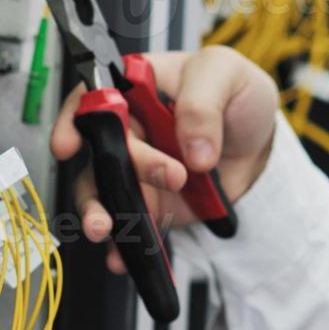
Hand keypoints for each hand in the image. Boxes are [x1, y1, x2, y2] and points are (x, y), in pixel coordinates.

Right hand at [50, 46, 277, 273]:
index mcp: (138, 85)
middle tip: (173, 176)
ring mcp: (135, 167)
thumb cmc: (238, 96)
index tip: (69, 144)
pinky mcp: (148, 201)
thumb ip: (204, 103)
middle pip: (100, 149)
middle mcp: (128, 126)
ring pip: (100, 190)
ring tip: (107, 229)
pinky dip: (122, 244)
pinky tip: (123, 255)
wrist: (259, 145)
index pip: (92, 94)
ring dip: (100, 212)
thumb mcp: (228, 73)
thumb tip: (194, 150)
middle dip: (122, 168)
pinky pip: (126, 224)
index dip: (74, 117)